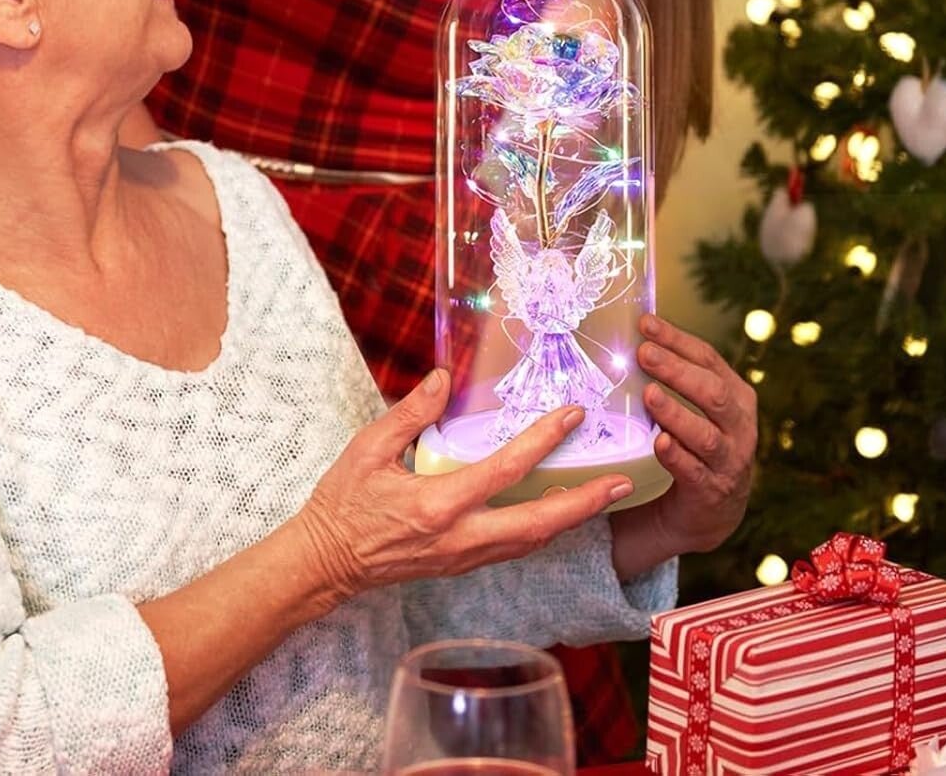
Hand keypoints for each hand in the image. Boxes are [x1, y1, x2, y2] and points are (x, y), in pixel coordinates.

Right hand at [295, 368, 633, 608]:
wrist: (325, 563)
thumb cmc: (342, 503)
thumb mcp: (368, 449)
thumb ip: (409, 414)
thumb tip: (442, 379)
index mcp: (439, 505)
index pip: (506, 469)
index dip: (544, 441)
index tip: (572, 416)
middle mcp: (461, 538)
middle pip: (538, 524)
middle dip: (584, 504)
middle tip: (620, 483)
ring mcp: (463, 558)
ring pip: (531, 542)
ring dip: (569, 519)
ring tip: (602, 496)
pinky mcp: (460, 566)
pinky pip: (513, 548)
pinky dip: (542, 529)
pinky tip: (555, 513)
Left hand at [614, 313, 755, 570]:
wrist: (708, 513)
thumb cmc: (693, 447)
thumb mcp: (693, 408)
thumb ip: (673, 377)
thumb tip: (632, 334)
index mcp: (735, 396)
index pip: (708, 359)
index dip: (677, 340)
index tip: (645, 323)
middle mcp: (740, 426)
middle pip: (713, 392)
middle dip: (677, 370)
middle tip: (643, 353)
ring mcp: (729, 462)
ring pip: (706, 434)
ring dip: (676, 412)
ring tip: (649, 394)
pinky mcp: (712, 492)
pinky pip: (695, 473)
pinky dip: (678, 457)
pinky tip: (660, 443)